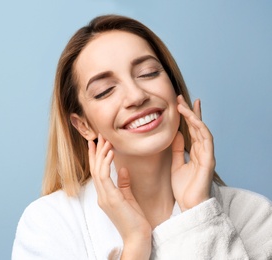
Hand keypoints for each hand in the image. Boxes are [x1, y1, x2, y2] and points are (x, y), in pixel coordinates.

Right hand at [88, 134, 150, 258]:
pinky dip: (106, 162)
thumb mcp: (129, 199)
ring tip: (104, 139)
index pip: (97, 172)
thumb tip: (122, 169)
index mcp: (105, 195)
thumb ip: (124, 184)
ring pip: (98, 170)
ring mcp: (104, 197)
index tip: (96, 143)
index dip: (95, 156)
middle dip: (96, 151)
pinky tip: (110, 152)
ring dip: (100, 153)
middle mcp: (101, 195)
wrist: (138, 238)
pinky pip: (105, 176)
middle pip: (95, 168)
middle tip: (98, 135)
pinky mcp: (111, 199)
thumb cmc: (135, 221)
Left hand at [171, 95, 214, 210]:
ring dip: (194, 117)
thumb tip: (176, 134)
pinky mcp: (209, 160)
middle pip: (198, 127)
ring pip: (202, 131)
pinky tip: (193, 120)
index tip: (180, 104)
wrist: (189, 205)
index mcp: (195, 152)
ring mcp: (207, 155)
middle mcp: (203, 151)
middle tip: (180, 98)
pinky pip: (206, 141)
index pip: (192, 130)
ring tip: (183, 106)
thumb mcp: (176, 164)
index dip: (187, 116)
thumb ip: (177, 150)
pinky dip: (200, 129)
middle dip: (190, 111)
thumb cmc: (184, 188)